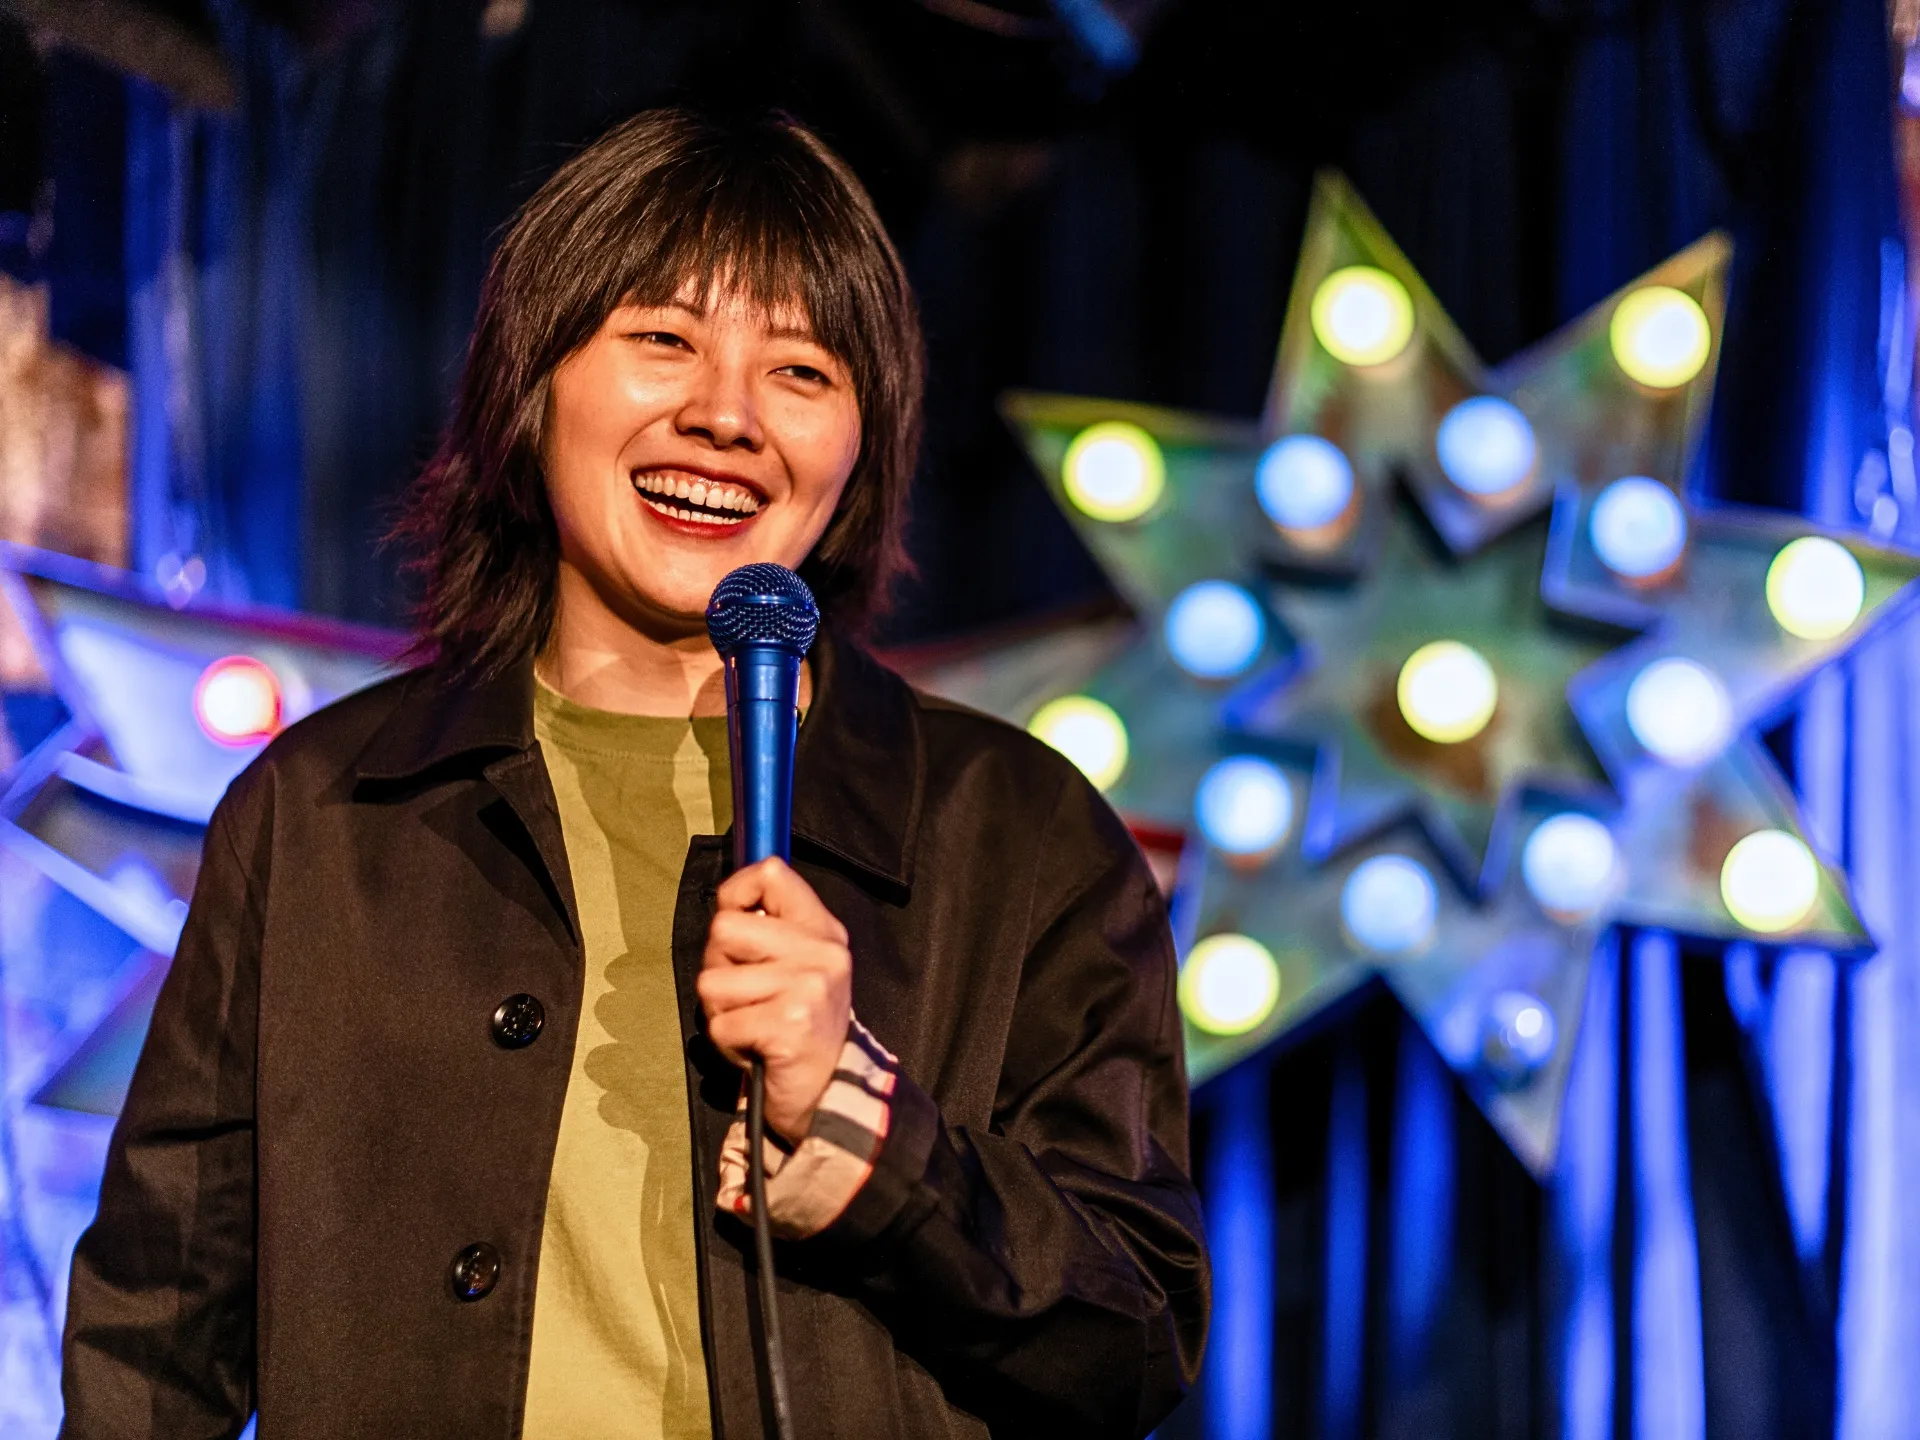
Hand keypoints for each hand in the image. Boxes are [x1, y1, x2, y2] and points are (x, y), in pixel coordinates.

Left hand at [697, 857, 851, 1142]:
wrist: (831, 1093)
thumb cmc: (801, 1026)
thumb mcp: (800, 966)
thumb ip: (771, 929)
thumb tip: (727, 901)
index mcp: (823, 929)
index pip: (771, 873)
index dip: (736, 894)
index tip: (737, 922)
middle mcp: (821, 952)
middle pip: (724, 928)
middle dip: (719, 965)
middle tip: (746, 993)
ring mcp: (808, 987)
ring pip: (712, 981)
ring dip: (721, 1011)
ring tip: (753, 1024)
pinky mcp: (789, 1025)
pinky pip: (720, 1024)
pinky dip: (728, 1043)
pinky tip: (757, 1048)